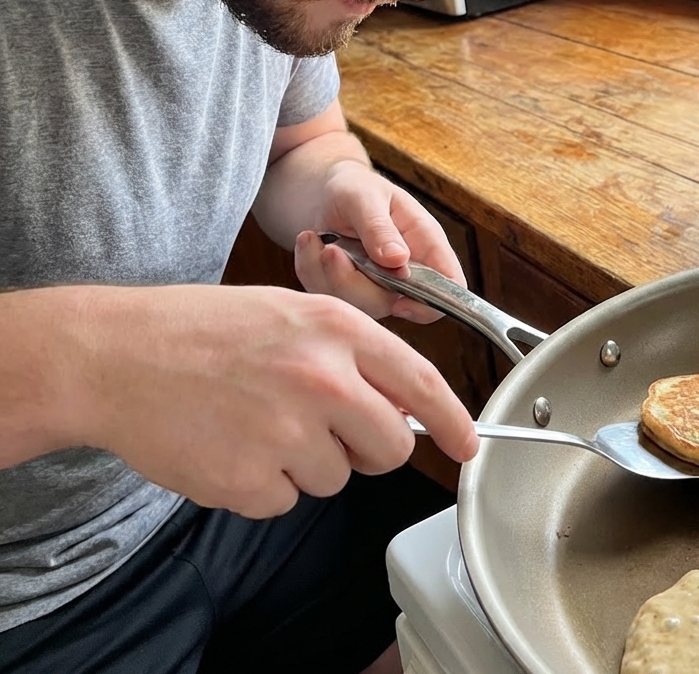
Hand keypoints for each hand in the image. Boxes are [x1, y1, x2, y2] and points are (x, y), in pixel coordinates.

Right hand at [71, 283, 477, 517]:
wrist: (116, 355)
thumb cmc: (201, 329)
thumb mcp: (290, 312)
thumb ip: (350, 353)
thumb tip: (400, 402)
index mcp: (335, 330)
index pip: (422, 384)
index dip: (453, 421)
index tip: (467, 444)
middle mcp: (322, 379)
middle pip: (391, 448)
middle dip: (371, 450)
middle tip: (332, 433)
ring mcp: (286, 433)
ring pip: (336, 478)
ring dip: (307, 462)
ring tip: (258, 421)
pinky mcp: (250, 480)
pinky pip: (285, 501)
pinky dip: (264, 483)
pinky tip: (232, 444)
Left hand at [295, 160, 463, 322]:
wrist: (326, 194)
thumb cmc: (355, 188)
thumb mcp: (365, 196)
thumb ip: (379, 227)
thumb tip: (398, 260)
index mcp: (426, 244)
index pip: (450, 287)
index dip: (431, 304)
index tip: (397, 301)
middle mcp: (407, 272)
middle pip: (393, 304)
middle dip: (354, 283)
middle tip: (331, 251)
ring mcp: (378, 286)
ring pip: (357, 306)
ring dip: (326, 275)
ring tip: (313, 238)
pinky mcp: (349, 292)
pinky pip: (329, 296)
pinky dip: (310, 270)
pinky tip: (309, 242)